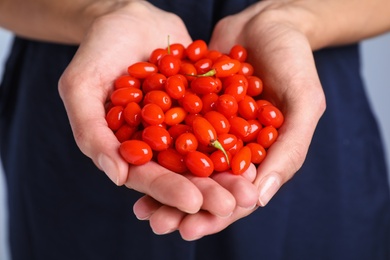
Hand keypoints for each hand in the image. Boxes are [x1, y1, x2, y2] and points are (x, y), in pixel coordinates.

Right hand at [58, 1, 258, 216]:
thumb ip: (91, 131)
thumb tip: (117, 177)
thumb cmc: (98, 48)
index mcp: (128, 147)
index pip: (147, 176)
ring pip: (209, 153)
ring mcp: (184, 124)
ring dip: (231, 171)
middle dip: (210, 189)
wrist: (130, 16)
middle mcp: (158, 142)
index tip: (194, 203)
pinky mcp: (204, 104)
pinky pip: (224, 120)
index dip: (169, 191)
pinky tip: (262, 145)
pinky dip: (242, 133)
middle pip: (184, 172)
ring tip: (253, 185)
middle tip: (236, 203)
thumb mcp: (81, 85)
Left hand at [132, 1, 325, 239]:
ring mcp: (210, 129)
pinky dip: (153, 147)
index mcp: (262, 155)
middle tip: (155, 224)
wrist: (266, 20)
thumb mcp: (303, 100)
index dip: (216, 215)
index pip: (238, 195)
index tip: (189, 230)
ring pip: (184, 165)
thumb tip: (260, 199)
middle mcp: (234, 147)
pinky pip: (170, 131)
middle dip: (181, 208)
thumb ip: (290, 148)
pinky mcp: (191, 109)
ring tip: (139, 207)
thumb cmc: (293, 58)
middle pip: (206, 186)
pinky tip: (132, 160)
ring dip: (162, 186)